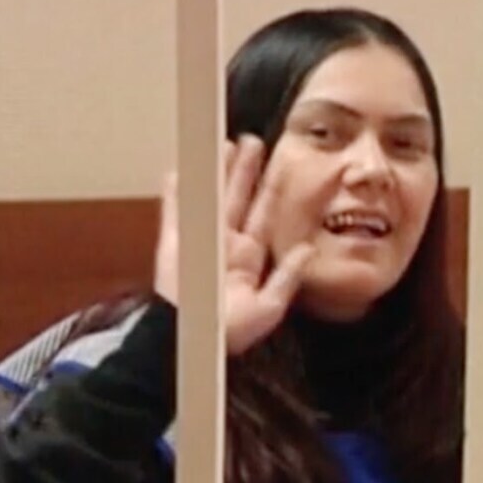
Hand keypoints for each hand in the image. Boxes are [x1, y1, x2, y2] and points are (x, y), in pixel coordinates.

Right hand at [154, 135, 315, 354]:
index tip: (283, 164)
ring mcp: (198, 240)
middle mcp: (224, 243)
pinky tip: (179, 172)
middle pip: (237, 198)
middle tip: (251, 141)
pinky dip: (175, 193)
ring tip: (221, 147)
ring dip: (214, 174)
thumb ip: (287, 276)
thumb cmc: (230, 332)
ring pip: (209, 198)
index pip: (264, 214)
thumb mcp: (269, 307)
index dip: (273, 190)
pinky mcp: (174, 244)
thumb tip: (308, 248)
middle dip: (244, 170)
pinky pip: (174, 213)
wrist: (193, 342)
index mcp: (248, 255)